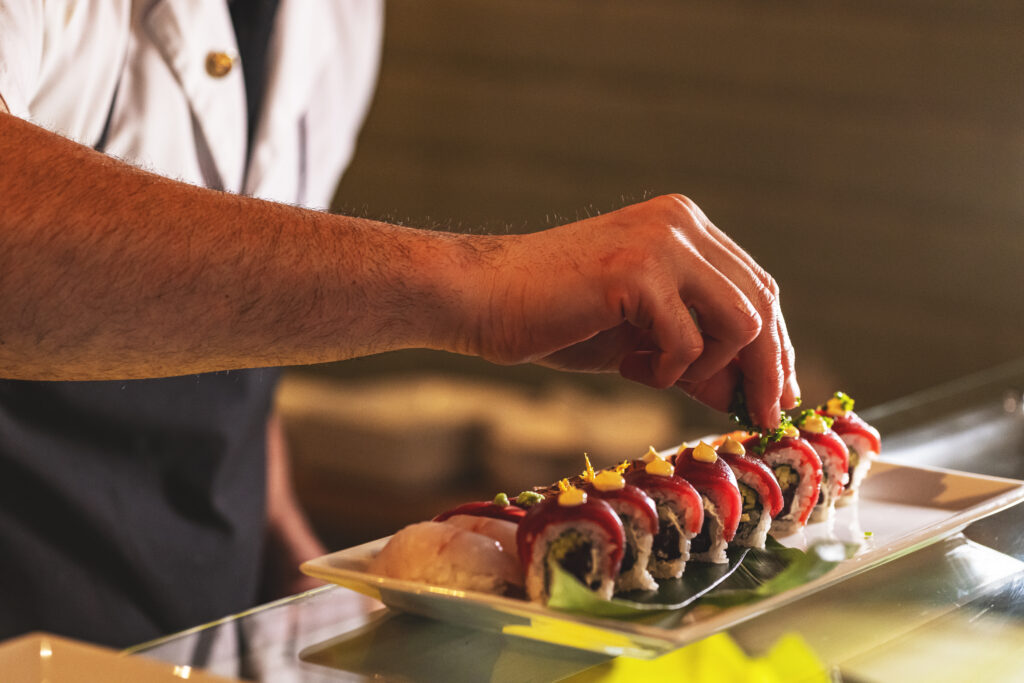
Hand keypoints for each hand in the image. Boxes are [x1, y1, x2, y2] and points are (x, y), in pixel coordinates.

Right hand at [473, 194, 799, 426]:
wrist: (482, 299)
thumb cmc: (554, 319)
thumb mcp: (638, 341)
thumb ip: (693, 356)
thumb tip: (747, 396)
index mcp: (683, 227)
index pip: (756, 287)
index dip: (775, 347)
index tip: (776, 396)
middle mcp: (681, 223)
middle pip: (762, 302)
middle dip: (767, 368)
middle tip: (761, 415)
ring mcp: (661, 241)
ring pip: (743, 319)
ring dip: (713, 366)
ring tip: (663, 376)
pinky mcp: (637, 270)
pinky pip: (690, 339)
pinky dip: (670, 368)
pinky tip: (634, 367)